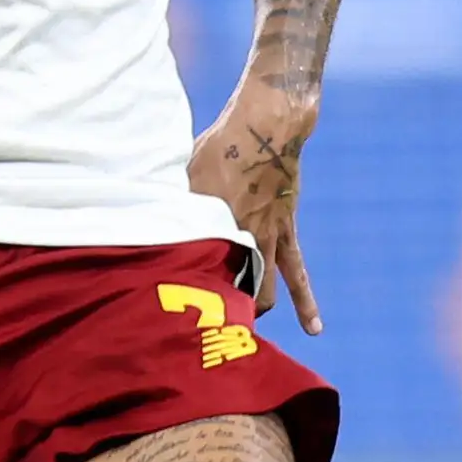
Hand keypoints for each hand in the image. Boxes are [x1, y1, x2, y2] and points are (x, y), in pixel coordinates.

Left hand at [190, 91, 322, 334]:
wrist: (268, 129)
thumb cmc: (221, 145)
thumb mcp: (184, 170)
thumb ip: (172, 198)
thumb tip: (148, 209)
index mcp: (210, 227)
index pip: (192, 271)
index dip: (183, 293)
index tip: (170, 311)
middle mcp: (239, 240)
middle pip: (227, 288)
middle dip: (219, 309)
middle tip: (208, 324)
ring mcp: (266, 239)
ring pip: (262, 289)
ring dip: (254, 309)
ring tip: (246, 333)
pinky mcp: (286, 232)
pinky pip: (297, 274)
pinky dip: (306, 302)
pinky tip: (313, 329)